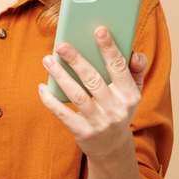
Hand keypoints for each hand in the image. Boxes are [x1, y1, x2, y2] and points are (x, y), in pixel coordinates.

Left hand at [38, 26, 147, 162]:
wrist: (113, 148)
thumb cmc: (119, 109)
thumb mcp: (133, 92)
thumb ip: (136, 70)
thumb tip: (134, 53)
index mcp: (130, 94)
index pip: (119, 67)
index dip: (109, 48)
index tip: (99, 30)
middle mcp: (116, 108)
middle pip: (93, 79)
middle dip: (77, 60)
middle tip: (62, 45)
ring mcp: (99, 122)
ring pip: (77, 95)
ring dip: (60, 76)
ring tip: (48, 60)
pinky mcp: (83, 132)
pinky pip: (63, 114)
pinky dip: (50, 100)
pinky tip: (42, 87)